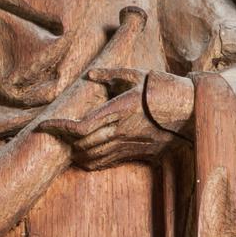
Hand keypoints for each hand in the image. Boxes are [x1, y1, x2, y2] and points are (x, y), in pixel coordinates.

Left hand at [59, 80, 184, 170]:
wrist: (190, 112)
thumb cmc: (163, 89)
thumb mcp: (137, 74)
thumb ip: (112, 74)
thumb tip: (91, 75)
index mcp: (118, 111)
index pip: (81, 127)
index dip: (60, 129)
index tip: (45, 125)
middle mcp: (120, 131)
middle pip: (81, 144)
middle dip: (62, 140)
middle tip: (49, 131)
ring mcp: (127, 144)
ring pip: (90, 156)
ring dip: (73, 151)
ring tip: (63, 142)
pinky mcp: (134, 151)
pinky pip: (105, 162)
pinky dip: (88, 160)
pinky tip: (82, 153)